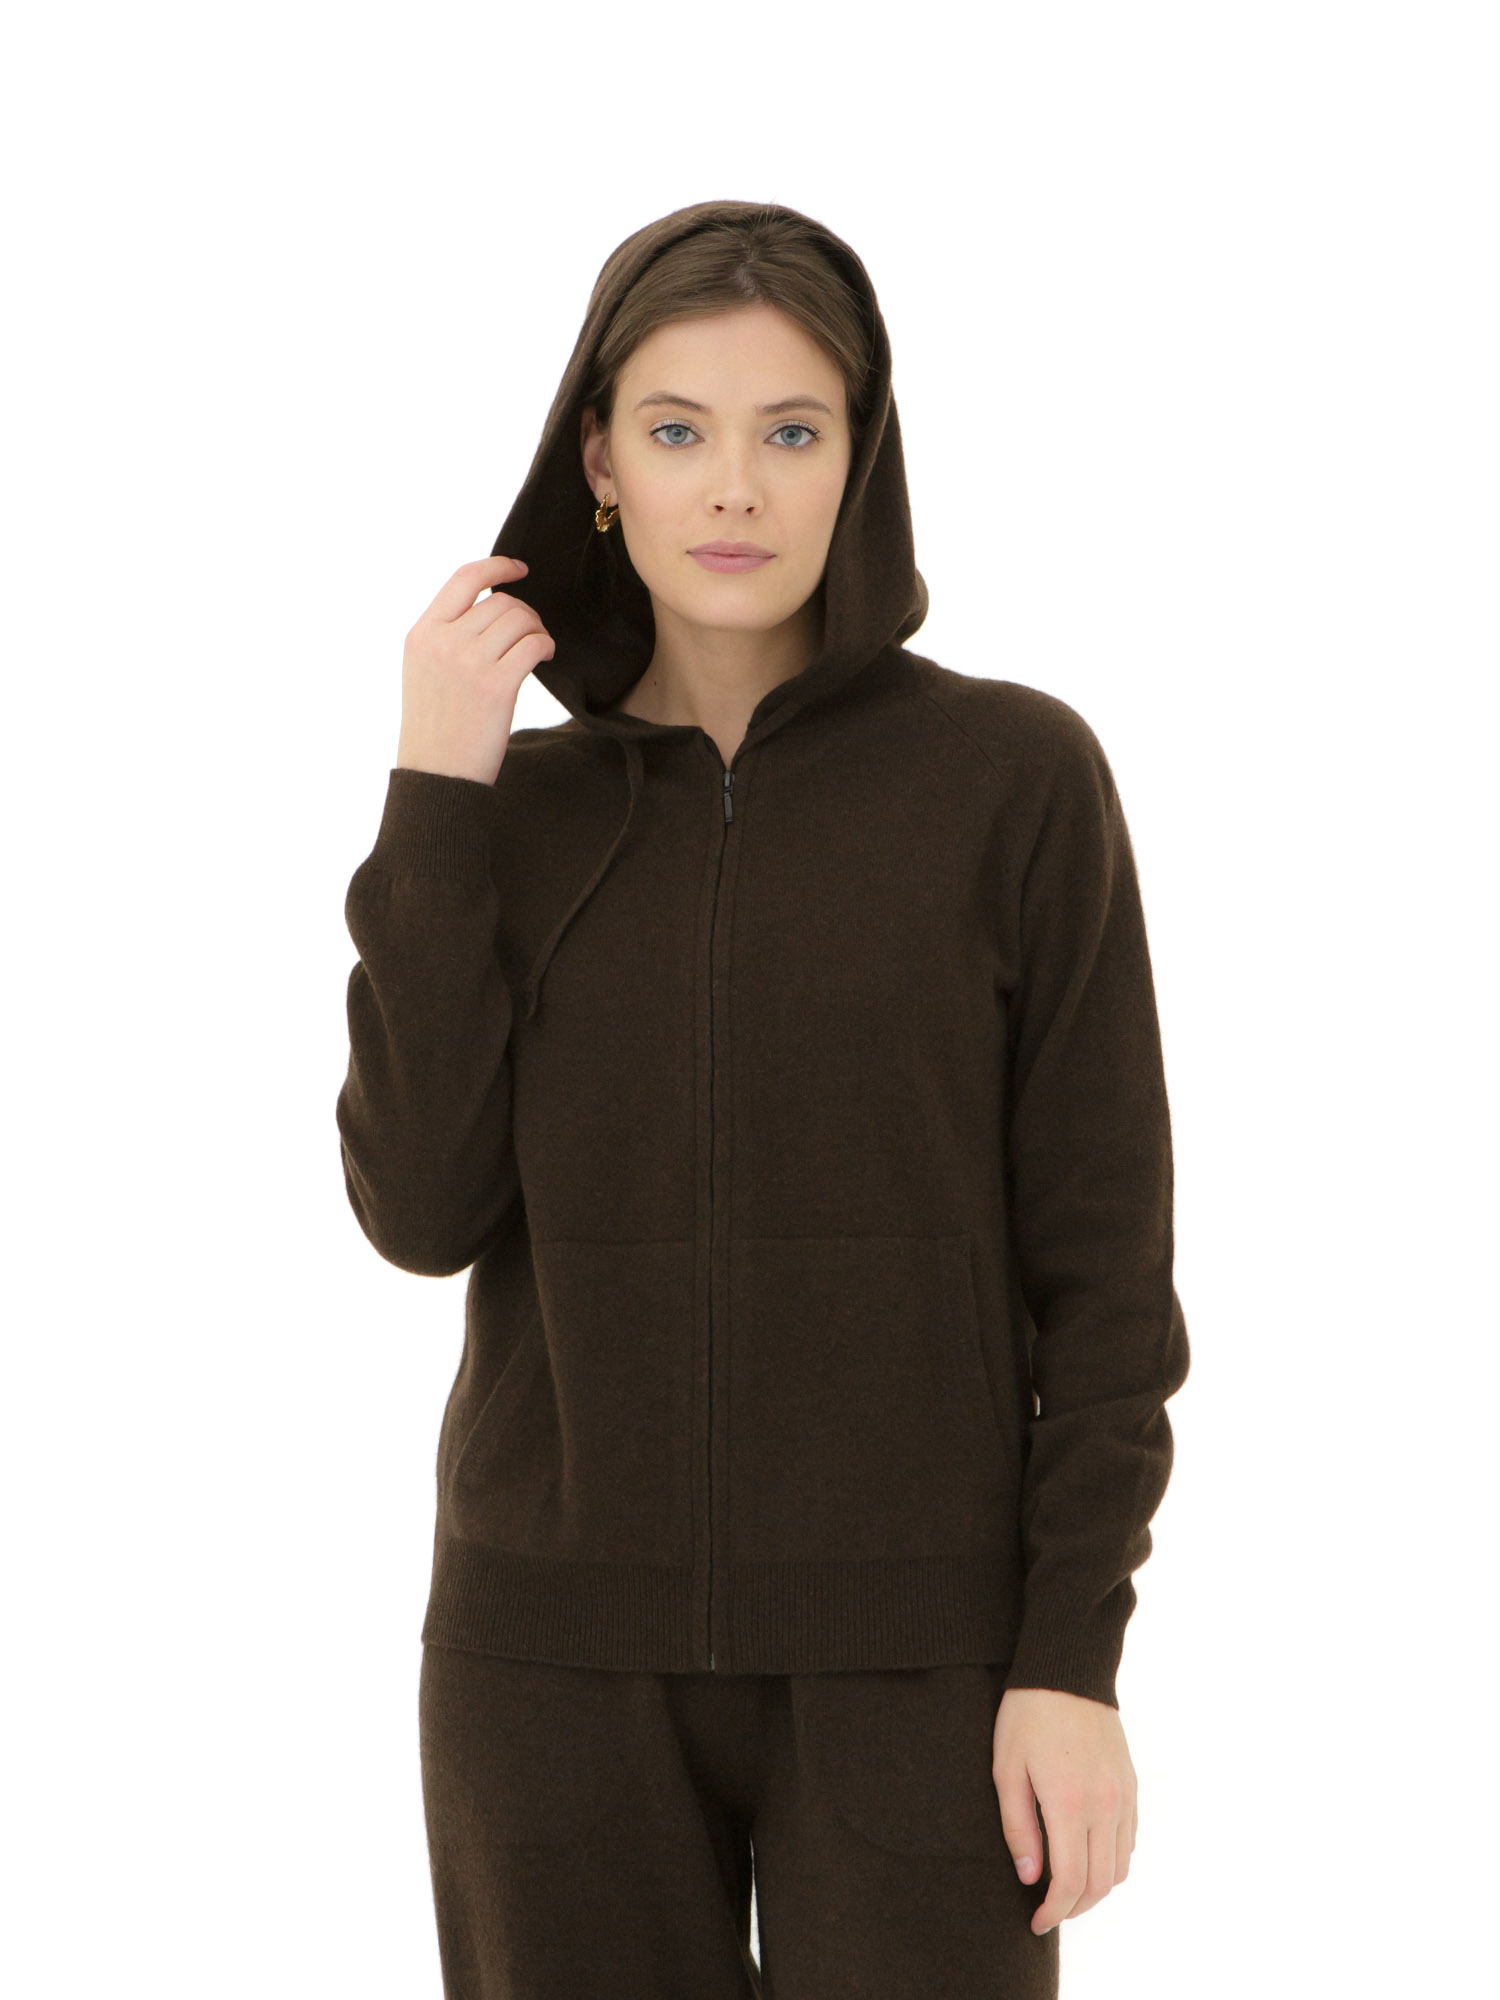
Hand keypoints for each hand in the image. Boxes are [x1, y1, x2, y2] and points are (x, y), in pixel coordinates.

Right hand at [395, 556, 555, 786]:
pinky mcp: (496, 686)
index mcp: (422, 633)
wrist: (436, 774)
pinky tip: (546, 657)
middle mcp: (443, 642)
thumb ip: (446, 634)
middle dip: (524, 613)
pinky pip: (533, 645)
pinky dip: (546, 646)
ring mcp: (469, 663)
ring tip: (537, 649)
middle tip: (531, 635)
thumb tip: (489, 606)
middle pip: (501, 602)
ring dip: (537, 630)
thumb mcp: (423, 670)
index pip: (463, 578)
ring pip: (520, 619)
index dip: (497, 566)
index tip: (519, 569)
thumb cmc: (435, 726)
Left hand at [992, 1686, 1137, 1935]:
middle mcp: (1104, 1805)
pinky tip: (1087, 1856)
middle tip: (1047, 1910)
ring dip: (1096, 1889)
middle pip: (1100, 1884)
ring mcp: (1122, 1795)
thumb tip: (1030, 1877)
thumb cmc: (1027, 1714)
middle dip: (1073, 1908)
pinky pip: (1129, 1840)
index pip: (1070, 1882)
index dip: (1053, 1911)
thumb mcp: (1006, 1769)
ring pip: (1120, 1867)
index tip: (1035, 1921)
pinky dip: (1113, 1862)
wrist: (1067, 1668)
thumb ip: (1018, 1828)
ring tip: (1065, 1888)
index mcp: (1069, 1804)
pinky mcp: (1131, 1784)